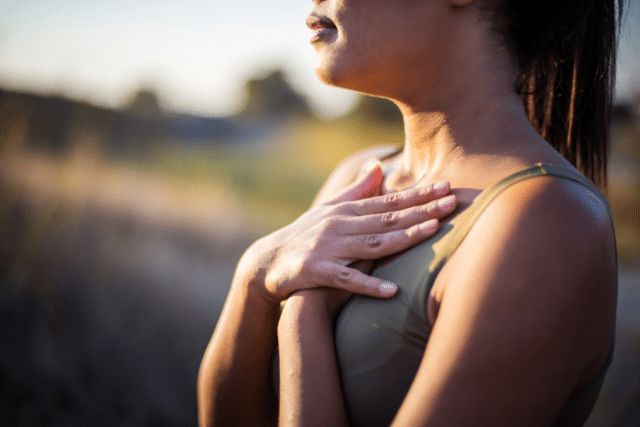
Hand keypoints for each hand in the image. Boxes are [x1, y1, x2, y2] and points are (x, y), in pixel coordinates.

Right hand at [239, 162, 455, 303]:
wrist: (267, 261)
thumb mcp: (329, 209)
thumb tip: (378, 166)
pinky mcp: (316, 271)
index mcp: (346, 211)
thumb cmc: (304, 234)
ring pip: (372, 243)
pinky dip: (368, 285)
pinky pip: (346, 279)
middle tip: (453, 202)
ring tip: (432, 232)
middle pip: (387, 218)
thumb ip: (356, 190)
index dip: (418, 195)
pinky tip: (392, 291)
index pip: (388, 202)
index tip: (446, 187)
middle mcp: (340, 225)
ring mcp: (328, 248)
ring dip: (403, 238)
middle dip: (422, 210)